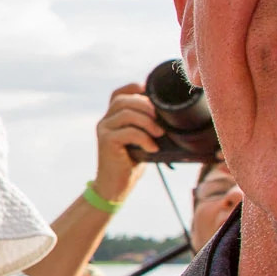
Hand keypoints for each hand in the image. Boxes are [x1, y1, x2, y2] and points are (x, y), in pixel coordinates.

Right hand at [93, 83, 165, 203]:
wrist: (115, 186)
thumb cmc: (132, 162)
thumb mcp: (141, 139)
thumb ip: (146, 125)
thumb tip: (172, 116)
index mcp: (112, 117)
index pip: (119, 93)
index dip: (135, 88)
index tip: (152, 97)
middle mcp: (105, 120)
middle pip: (123, 100)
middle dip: (145, 105)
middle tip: (160, 121)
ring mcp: (104, 130)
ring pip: (126, 113)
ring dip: (147, 122)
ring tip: (159, 134)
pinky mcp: (106, 142)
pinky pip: (128, 132)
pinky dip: (144, 138)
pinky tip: (152, 148)